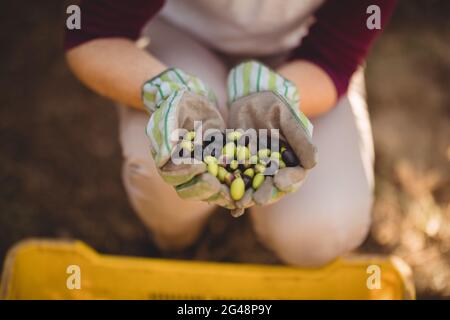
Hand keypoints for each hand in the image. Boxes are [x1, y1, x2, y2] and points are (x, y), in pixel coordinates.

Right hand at [143, 68, 235, 207]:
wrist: (191, 100)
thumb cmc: (174, 107)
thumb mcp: (168, 117)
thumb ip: (165, 137)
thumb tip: (163, 159)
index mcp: (167, 163)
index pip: (173, 176)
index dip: (185, 175)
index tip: (199, 167)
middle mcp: (184, 172)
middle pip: (191, 190)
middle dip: (205, 189)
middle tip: (219, 185)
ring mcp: (202, 171)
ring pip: (211, 188)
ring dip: (223, 191)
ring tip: (236, 190)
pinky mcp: (219, 166)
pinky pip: (228, 177)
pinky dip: (238, 180)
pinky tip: (250, 179)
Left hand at [227, 60, 316, 205]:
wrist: (248, 101)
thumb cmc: (273, 106)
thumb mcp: (286, 117)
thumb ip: (299, 138)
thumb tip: (313, 163)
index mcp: (294, 159)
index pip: (296, 174)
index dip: (289, 180)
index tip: (280, 182)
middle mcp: (278, 168)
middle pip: (274, 186)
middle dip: (266, 193)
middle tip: (258, 199)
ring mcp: (258, 170)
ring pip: (256, 187)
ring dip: (249, 196)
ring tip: (242, 202)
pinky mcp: (240, 169)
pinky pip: (238, 181)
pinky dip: (233, 190)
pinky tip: (229, 201)